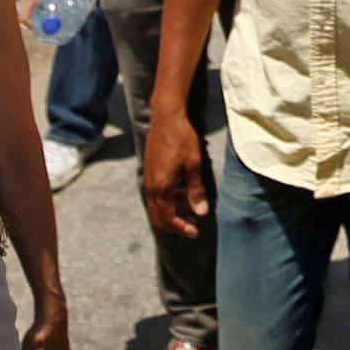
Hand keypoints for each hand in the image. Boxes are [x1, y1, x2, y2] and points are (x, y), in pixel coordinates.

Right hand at [140, 108, 211, 241]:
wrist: (166, 117)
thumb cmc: (182, 139)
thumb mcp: (193, 164)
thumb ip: (195, 190)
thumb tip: (201, 212)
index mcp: (161, 188)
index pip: (169, 218)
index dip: (182, 228)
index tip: (195, 232)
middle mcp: (151, 187)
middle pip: (159, 217)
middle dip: (175, 225)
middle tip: (193, 224)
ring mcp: (148, 179)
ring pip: (157, 207)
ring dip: (172, 212)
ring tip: (191, 207)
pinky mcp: (149, 172)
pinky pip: (156, 196)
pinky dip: (168, 201)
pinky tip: (182, 193)